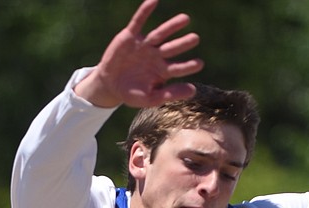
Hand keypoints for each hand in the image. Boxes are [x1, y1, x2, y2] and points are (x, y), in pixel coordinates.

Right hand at [74, 0, 202, 109]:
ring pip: (160, 34)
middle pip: (172, 48)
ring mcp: (144, 45)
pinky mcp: (131, 36)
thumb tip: (193, 90)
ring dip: (171, 26)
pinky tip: (154, 0)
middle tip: (195, 38)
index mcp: (161, 71)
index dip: (188, 66)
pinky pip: (139, 21)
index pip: (177, 67)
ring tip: (186, 19)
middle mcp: (155, 56)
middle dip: (182, 43)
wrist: (109, 85)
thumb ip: (170, 94)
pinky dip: (145, 11)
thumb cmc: (131, 93)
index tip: (199, 64)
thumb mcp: (150, 99)